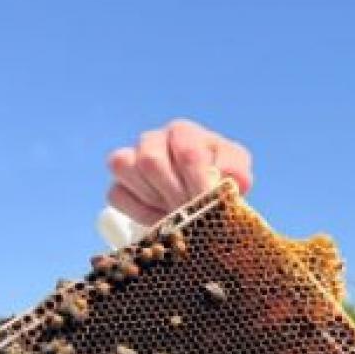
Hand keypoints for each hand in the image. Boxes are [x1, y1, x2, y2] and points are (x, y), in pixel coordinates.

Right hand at [106, 119, 253, 224]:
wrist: (203, 199)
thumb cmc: (221, 179)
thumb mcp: (237, 173)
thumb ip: (236, 171)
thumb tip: (223, 176)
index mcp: (183, 132)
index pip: (186, 151)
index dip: (198, 179)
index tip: (210, 203)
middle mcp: (153, 139)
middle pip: (151, 161)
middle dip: (176, 194)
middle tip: (194, 214)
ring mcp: (131, 159)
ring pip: (127, 169)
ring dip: (157, 200)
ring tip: (180, 214)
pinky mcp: (118, 184)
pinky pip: (117, 194)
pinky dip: (140, 212)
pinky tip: (162, 220)